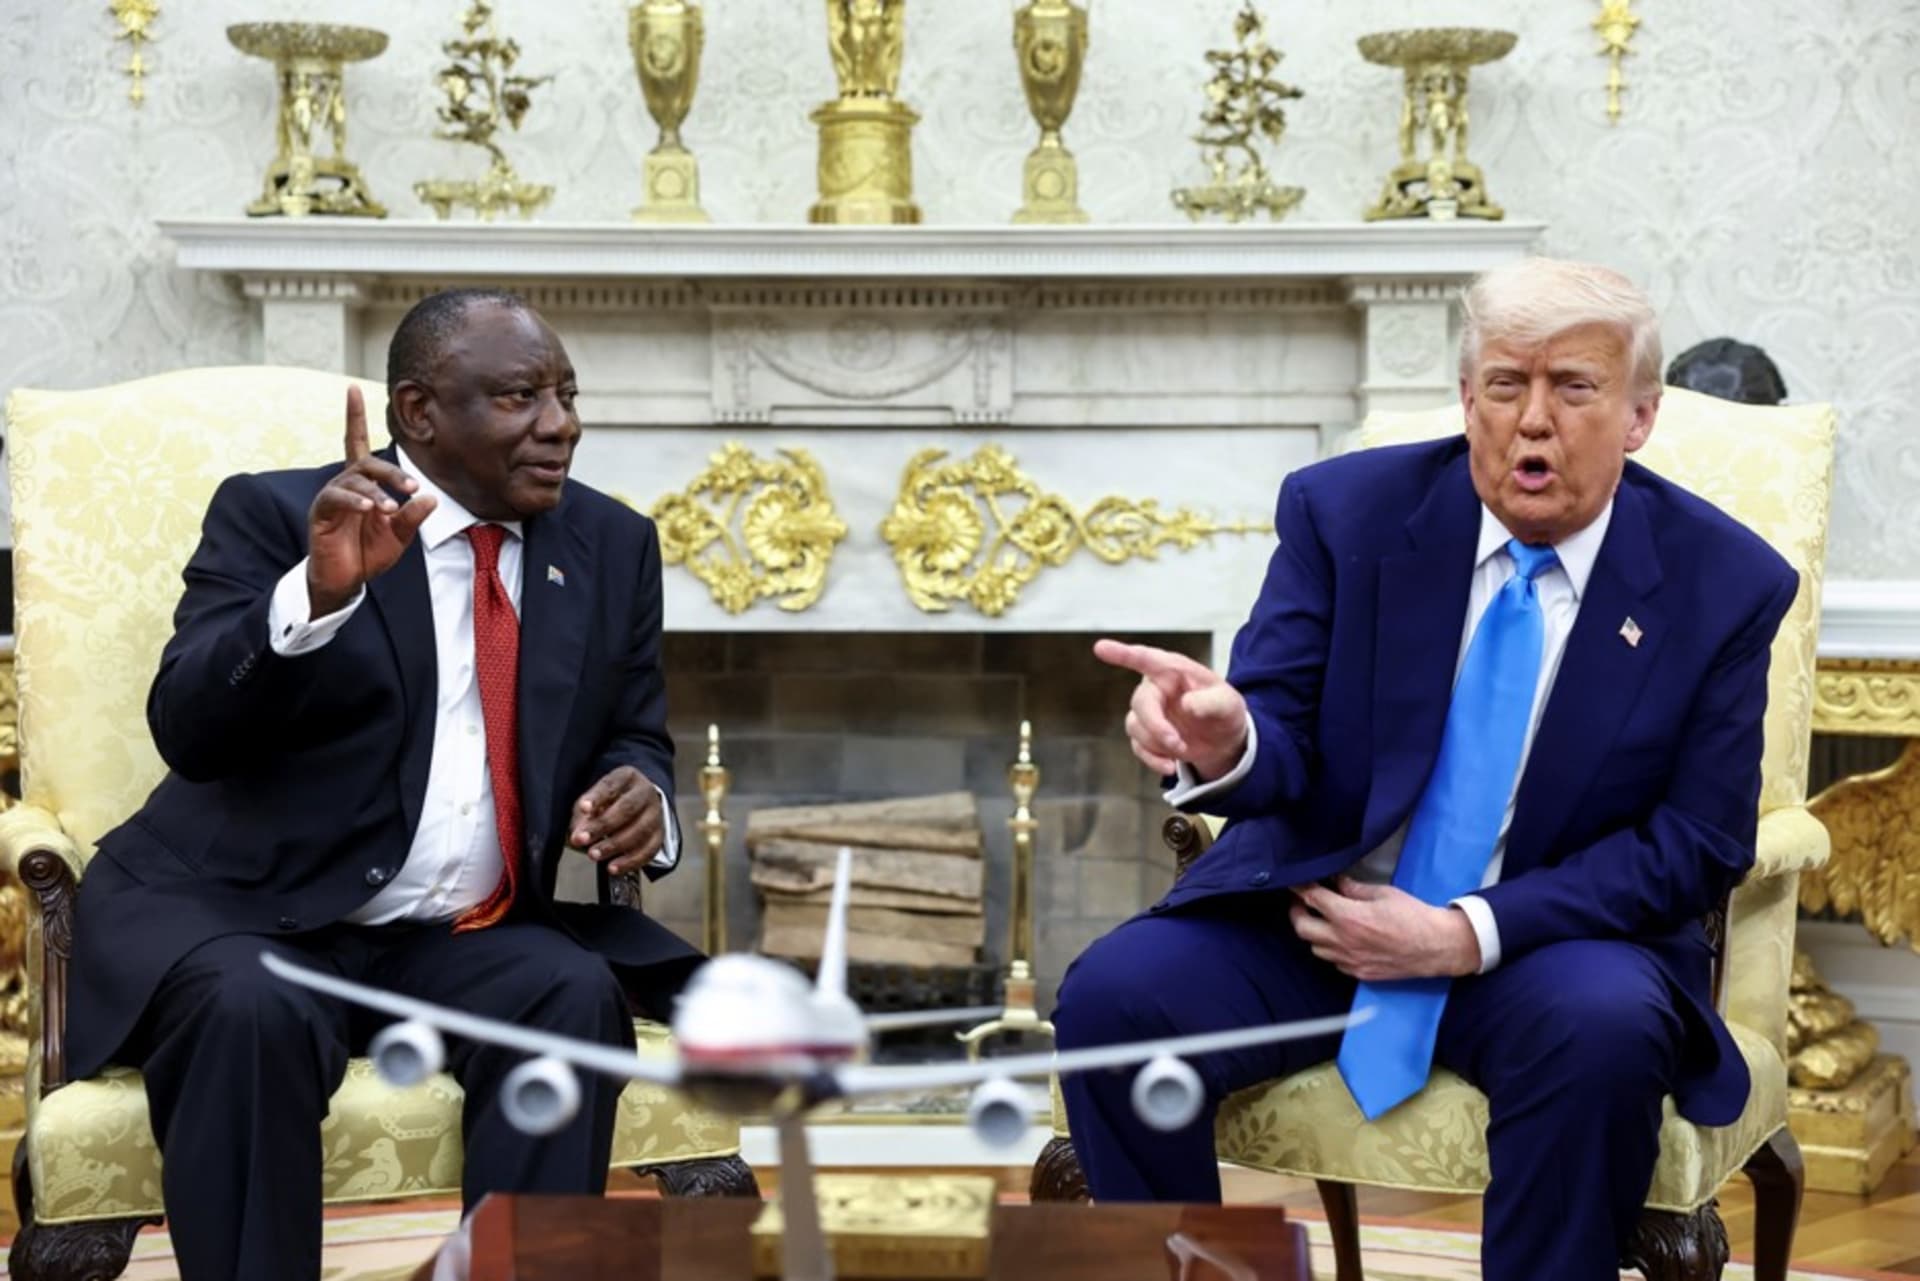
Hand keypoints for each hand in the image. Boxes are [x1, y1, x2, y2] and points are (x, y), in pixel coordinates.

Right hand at [306, 387, 435, 616]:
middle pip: (366, 462)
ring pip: (353, 480)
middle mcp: (345, 484)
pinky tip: (369, 508)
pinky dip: (355, 500)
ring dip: (376, 492)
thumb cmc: (369, 553)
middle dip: (391, 472)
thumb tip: (431, 498)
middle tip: (412, 488)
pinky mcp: (322, 513)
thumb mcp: (399, 535)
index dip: (355, 416)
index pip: (357, 442)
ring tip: (390, 508)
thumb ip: (413, 517)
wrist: (345, 581)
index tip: (352, 388)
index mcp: (364, 483)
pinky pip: (335, 497)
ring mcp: (332, 497)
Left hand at [568, 766, 665, 876]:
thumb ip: (583, 815)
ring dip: (615, 845)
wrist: (637, 805)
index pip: (612, 785)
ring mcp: (656, 814)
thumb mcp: (593, 800)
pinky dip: (630, 861)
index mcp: (627, 777)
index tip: (583, 808)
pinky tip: (613, 867)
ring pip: (640, 830)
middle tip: (581, 839)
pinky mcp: (660, 835)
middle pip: (627, 808)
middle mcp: (645, 793)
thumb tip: (578, 835)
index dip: (597, 797)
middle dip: (602, 825)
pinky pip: (649, 850)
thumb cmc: (608, 802)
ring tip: (593, 854)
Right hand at [1093, 639, 1248, 780]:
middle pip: (1140, 702)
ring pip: (1136, 727)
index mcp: (1174, 670)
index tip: (1101, 648)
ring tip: (1183, 751)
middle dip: (1156, 726)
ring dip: (1158, 744)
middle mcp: (1156, 688)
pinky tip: (1170, 764)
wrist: (1223, 741)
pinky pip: (1138, 747)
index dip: (1123, 654)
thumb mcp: (1229, 704)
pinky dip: (1154, 759)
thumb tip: (1188, 704)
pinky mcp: (1145, 734)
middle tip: (1177, 743)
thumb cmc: (1223, 712)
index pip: (1147, 659)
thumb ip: (1212, 702)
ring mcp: (1148, 711)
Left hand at [1289, 879, 1481, 980]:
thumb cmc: (1414, 916)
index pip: (1312, 899)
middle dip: (1298, 913)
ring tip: (1322, 921)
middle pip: (1302, 928)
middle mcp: (1343, 941)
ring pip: (1315, 948)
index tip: (1296, 883)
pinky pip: (1333, 962)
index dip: (1300, 889)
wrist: (1437, 946)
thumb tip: (1337, 883)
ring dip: (1314, 933)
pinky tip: (1340, 940)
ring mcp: (1350, 961)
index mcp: (1348, 917)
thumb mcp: (1383, 894)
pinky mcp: (1359, 973)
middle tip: (1303, 903)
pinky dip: (1331, 950)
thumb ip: (1354, 890)